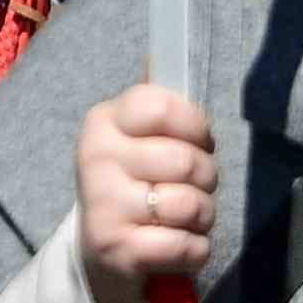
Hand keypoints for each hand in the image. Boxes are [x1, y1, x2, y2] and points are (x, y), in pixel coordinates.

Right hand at [71, 82, 220, 302]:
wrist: (100, 250)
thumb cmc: (132, 184)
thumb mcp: (136, 138)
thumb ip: (154, 104)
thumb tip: (162, 51)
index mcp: (103, 121)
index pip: (163, 106)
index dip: (195, 125)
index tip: (197, 141)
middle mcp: (95, 158)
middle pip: (186, 160)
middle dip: (206, 179)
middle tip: (193, 187)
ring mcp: (103, 205)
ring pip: (190, 204)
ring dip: (203, 216)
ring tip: (186, 218)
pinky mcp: (117, 249)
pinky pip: (186, 245)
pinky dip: (196, 250)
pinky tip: (180, 246)